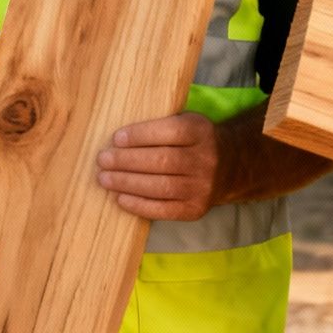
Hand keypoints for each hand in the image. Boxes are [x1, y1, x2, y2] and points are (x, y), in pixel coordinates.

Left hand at [96, 112, 219, 221]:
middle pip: (163, 161)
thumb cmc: (193, 141)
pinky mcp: (196, 209)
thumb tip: (118, 138)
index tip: (116, 139)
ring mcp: (202, 187)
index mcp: (201, 131)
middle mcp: (205, 159)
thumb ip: (160, 125)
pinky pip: (164, 209)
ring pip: (161, 186)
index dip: (141, 135)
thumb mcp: (185, 122)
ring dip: (128, 183)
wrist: (229, 167)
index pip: (170, 132)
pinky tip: (120, 198)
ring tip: (105, 179)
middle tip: (103, 160)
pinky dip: (139, 205)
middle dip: (127, 161)